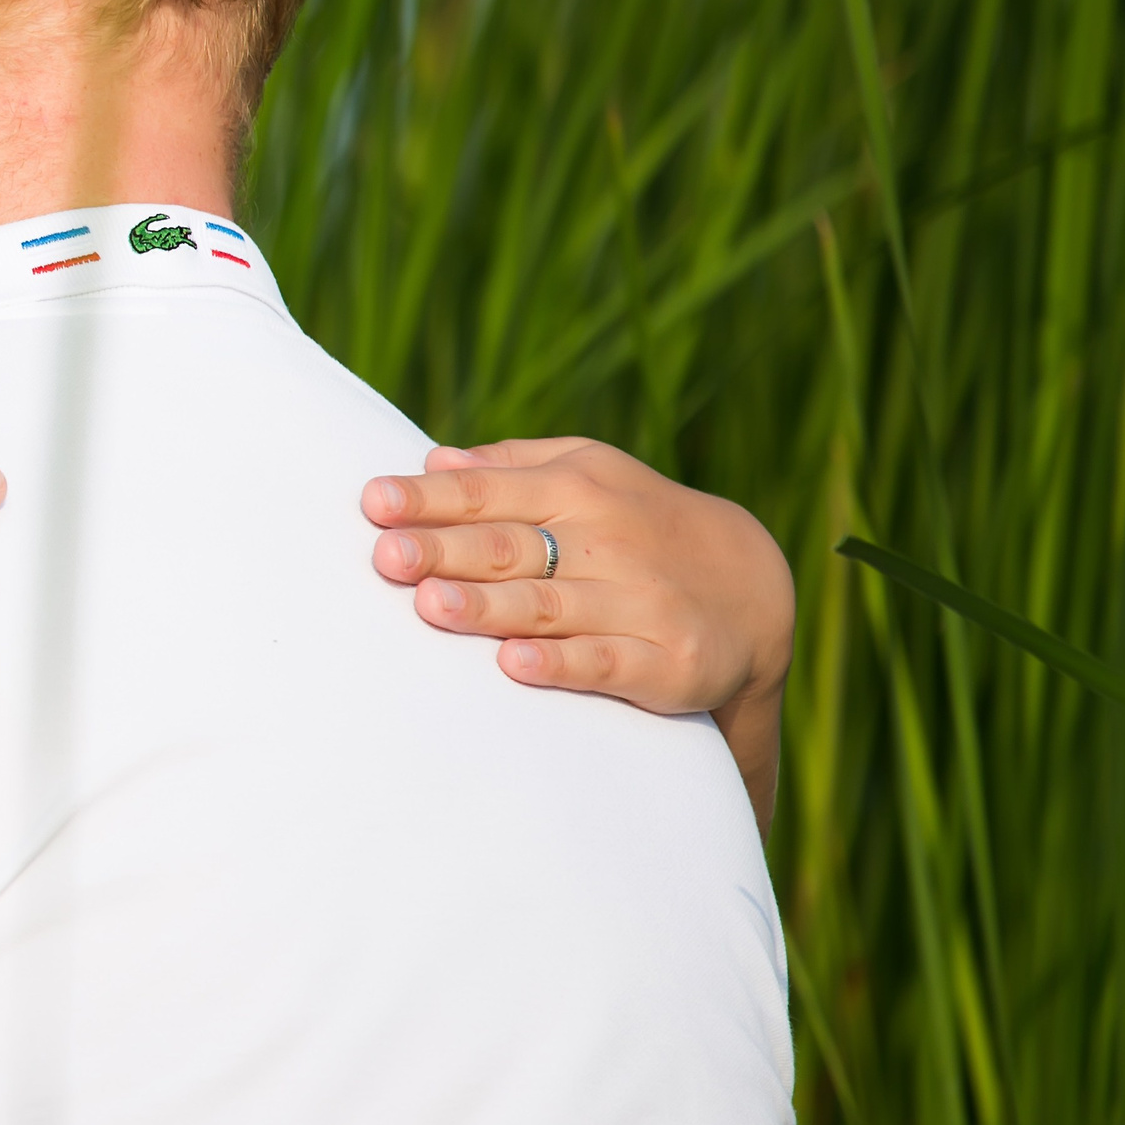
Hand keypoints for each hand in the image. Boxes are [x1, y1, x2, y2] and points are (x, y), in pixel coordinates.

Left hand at [362, 437, 791, 831]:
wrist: (752, 587)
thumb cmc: (637, 523)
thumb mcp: (589, 473)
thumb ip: (511, 467)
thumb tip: (433, 459)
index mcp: (577, 486)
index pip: (488, 491)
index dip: (429, 499)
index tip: (372, 503)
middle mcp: (606, 538)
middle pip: (510, 546)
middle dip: (445, 550)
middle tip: (385, 557)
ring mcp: (638, 601)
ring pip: (549, 605)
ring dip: (488, 607)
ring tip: (430, 605)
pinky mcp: (667, 661)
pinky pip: (606, 663)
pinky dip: (561, 663)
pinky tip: (515, 664)